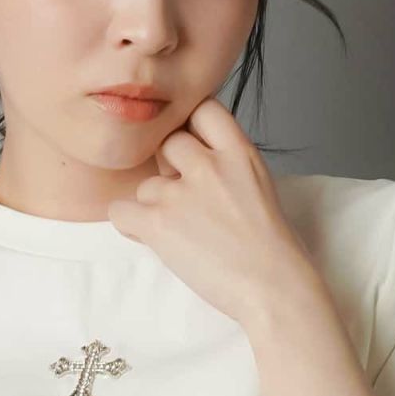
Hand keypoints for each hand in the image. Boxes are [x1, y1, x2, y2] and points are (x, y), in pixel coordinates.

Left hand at [105, 97, 315, 322]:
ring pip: (146, 185)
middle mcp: (208, 164)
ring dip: (154, 207)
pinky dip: (131, 226)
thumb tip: (191, 161)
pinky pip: (120, 211)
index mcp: (239, 152)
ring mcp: (180, 192)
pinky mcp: (158, 222)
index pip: (202, 108)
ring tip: (181, 234)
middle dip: (170, 170)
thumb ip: (226, 165)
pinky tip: (154, 239)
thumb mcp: (259, 186)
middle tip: (185, 201)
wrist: (274, 287)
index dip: (191, 127)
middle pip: (168, 143)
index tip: (193, 150)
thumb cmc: (272, 248)